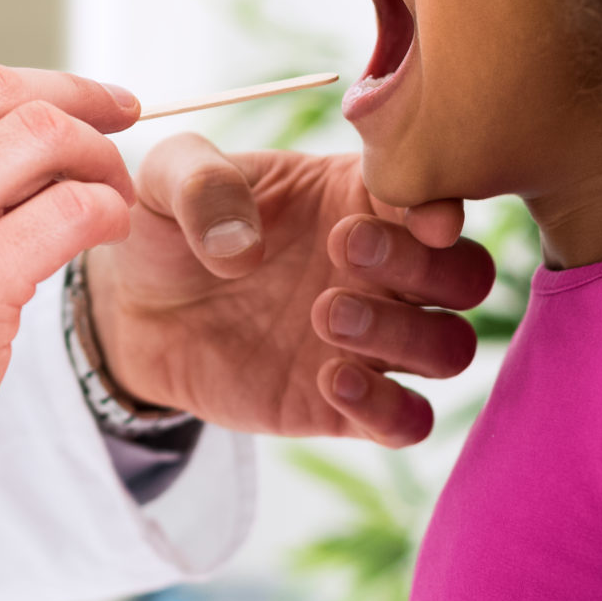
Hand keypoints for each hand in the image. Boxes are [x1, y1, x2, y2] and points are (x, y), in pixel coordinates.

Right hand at [0, 52, 139, 600]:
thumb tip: (5, 131)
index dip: (15, 78)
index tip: (65, 99)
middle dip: (72, 99)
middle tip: (118, 125)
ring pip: (41, 132)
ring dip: (95, 154)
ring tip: (110, 191)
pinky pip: (72, 206)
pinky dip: (106, 208)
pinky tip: (106, 232)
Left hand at [85, 135, 496, 447]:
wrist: (134, 314)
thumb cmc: (169, 229)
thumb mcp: (166, 179)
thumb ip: (202, 181)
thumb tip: (243, 246)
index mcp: (359, 198)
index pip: (436, 198)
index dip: (443, 206)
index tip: (421, 217)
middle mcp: (384, 271)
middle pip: (467, 274)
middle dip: (427, 265)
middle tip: (344, 249)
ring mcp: (372, 341)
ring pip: (451, 347)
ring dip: (407, 333)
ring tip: (325, 315)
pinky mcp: (345, 406)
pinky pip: (409, 421)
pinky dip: (390, 408)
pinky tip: (331, 379)